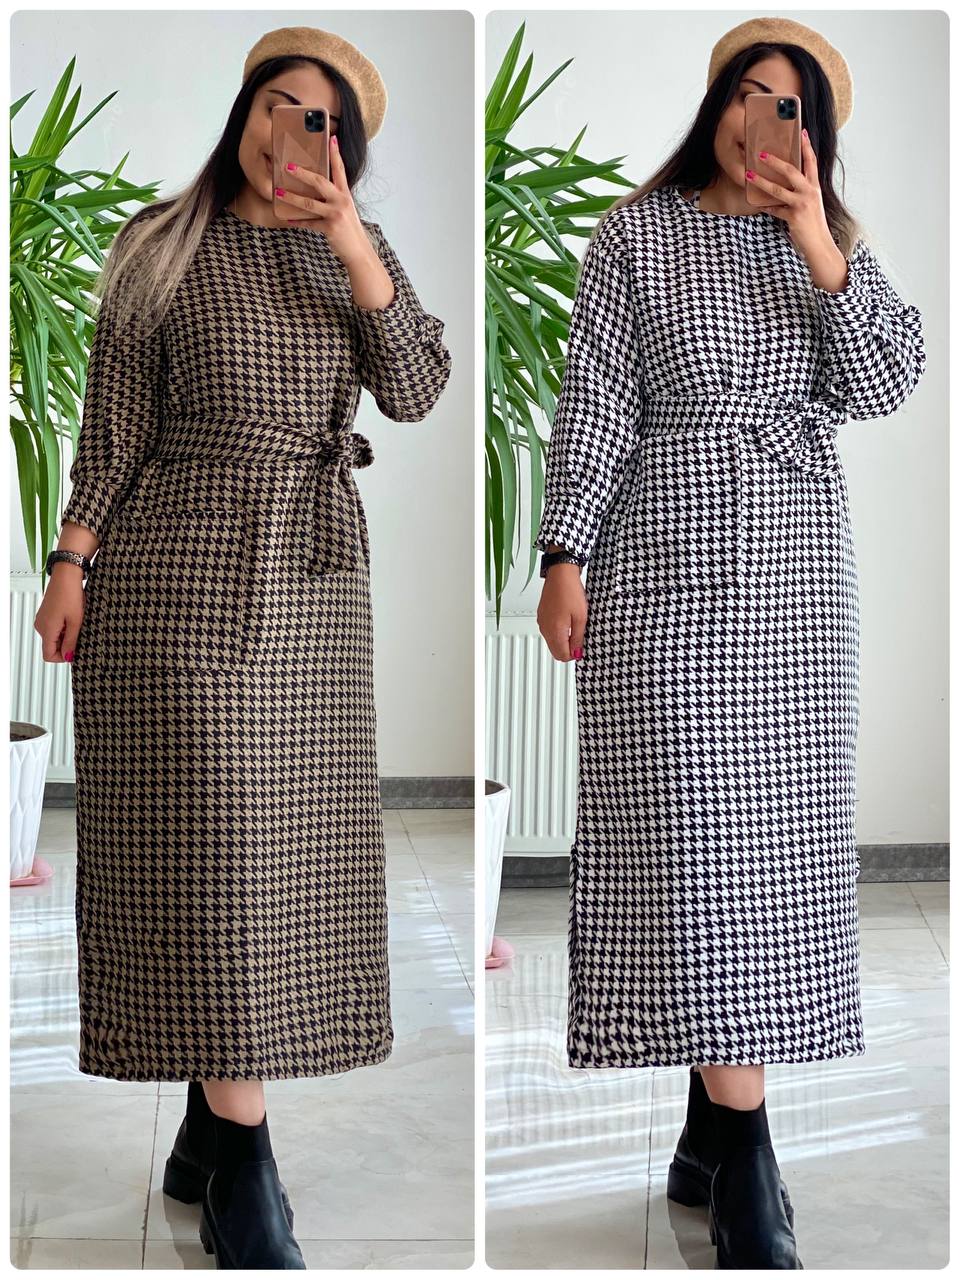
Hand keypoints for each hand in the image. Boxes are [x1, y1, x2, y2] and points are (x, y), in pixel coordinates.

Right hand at [34, 562, 84, 662]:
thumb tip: (68, 656)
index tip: (76, 650)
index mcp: (46, 630)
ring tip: (76, 622)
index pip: (48, 655)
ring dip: (66, 634)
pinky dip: (64, 627)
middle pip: (52, 647)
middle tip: (79, 632)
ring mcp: (42, 619)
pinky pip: (55, 628)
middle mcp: (41, 626)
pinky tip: (72, 617)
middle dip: (67, 644)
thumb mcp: (76, 622)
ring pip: (54, 637)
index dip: (63, 657)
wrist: (66, 575)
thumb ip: (71, 641)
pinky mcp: (46, 614)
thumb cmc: (70, 594)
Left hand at [274, 134, 372, 268]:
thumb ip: (334, 198)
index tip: (331, 138)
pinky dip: (297, 221)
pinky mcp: (329, 228)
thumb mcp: (345, 209)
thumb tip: (317, 189)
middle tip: (288, 166)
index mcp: (345, 194)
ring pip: (309, 203)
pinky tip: (287, 218)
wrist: (358, 251)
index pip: (340, 169)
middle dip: (302, 173)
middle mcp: (341, 201)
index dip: (335, 153)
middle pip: (320, 182)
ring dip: (292, 198)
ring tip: (279, 192)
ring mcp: (335, 214)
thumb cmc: (350, 229)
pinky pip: (309, 223)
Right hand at [537, 564, 586, 662]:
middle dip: (568, 649)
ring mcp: (542, 622)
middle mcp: (545, 629)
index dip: (574, 654)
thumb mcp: (581, 618)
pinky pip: (549, 631)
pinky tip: (566, 621)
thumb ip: (577, 638)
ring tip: (574, 628)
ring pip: (552, 642)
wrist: (560, 574)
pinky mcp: (542, 616)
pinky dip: (558, 631)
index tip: (581, 647)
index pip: (562, 656)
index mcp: (554, 631)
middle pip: (555, 651)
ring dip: (563, 641)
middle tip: (579, 640)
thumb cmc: (570, 592)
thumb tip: (576, 652)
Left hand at [747, 129, 848, 289]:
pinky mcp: (793, 216)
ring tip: (749, 175)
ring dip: (762, 182)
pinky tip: (757, 205)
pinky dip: (766, 207)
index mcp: (815, 186)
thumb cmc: (813, 224)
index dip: (806, 146)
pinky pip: (774, 209)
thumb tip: (783, 185)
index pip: (812, 161)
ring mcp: (802, 204)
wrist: (819, 244)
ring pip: (778, 189)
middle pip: (792, 171)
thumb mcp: (811, 204)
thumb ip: (800, 192)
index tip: (801, 131)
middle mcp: (810, 192)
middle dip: (776, 161)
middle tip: (761, 154)